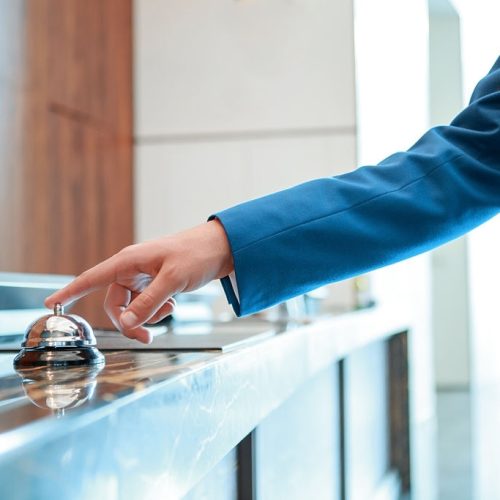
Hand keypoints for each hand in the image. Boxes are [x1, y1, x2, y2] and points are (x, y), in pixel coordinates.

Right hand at [45, 220, 233, 343]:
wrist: (221, 249)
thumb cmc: (196, 255)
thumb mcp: (172, 280)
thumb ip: (148, 303)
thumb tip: (126, 324)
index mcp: (129, 261)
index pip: (92, 278)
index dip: (70, 292)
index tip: (51, 304)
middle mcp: (132, 268)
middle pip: (115, 303)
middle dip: (129, 321)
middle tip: (146, 337)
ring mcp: (144, 276)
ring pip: (132, 306)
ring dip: (147, 315)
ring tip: (169, 309)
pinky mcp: (156, 282)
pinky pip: (146, 303)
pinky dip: (156, 310)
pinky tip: (172, 304)